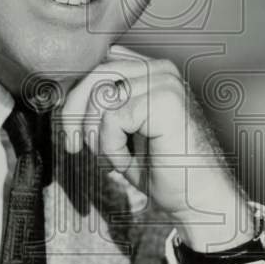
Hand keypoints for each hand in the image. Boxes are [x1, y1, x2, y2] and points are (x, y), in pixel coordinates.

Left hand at [56, 44, 252, 251]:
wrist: (199, 200)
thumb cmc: (164, 170)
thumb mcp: (124, 131)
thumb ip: (103, 107)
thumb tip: (66, 93)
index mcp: (153, 71)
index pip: (101, 62)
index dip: (77, 92)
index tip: (69, 126)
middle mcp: (161, 70)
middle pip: (96, 72)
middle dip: (73, 111)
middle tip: (70, 145)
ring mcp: (166, 83)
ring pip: (101, 95)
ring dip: (97, 134)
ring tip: (114, 156)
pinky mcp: (166, 101)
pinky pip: (113, 117)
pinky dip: (111, 146)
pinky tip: (128, 161)